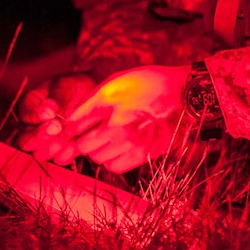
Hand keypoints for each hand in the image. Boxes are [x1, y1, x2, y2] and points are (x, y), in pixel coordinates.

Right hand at [16, 72, 97, 165]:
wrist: (96, 97)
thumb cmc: (77, 87)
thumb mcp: (67, 84)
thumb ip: (57, 96)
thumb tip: (47, 110)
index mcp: (30, 105)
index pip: (24, 115)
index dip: (34, 117)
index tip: (49, 114)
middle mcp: (33, 127)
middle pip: (24, 141)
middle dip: (40, 136)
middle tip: (57, 126)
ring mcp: (46, 143)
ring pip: (39, 154)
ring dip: (53, 146)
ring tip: (68, 134)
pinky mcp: (62, 153)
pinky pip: (59, 160)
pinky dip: (68, 153)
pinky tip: (76, 142)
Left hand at [64, 65, 192, 172]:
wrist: (181, 93)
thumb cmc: (144, 84)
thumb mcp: (113, 82)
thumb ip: (90, 101)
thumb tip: (69, 120)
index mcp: (107, 101)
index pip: (73, 125)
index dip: (68, 129)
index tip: (70, 128)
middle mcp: (117, 123)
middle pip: (83, 146)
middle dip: (83, 140)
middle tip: (91, 133)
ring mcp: (131, 141)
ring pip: (97, 158)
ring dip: (97, 150)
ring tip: (108, 138)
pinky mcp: (143, 154)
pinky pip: (113, 166)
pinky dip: (112, 160)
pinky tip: (118, 148)